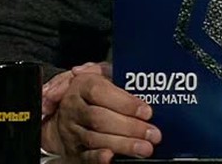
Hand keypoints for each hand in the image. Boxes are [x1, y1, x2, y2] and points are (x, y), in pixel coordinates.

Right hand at [41, 70, 161, 161]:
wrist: (68, 114)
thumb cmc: (95, 92)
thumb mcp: (102, 75)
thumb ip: (107, 70)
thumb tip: (99, 66)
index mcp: (81, 86)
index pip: (100, 92)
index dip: (125, 102)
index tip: (147, 112)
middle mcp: (73, 108)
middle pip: (99, 118)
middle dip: (130, 127)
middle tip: (153, 134)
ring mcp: (71, 130)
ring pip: (95, 138)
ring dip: (122, 145)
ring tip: (145, 148)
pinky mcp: (73, 150)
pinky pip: (85, 155)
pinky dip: (98, 158)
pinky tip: (111, 157)